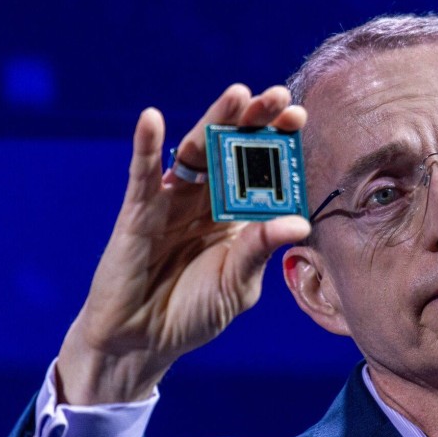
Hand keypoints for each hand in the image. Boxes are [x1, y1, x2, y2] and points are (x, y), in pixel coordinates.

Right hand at [56, 85, 310, 404]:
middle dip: (254, 120)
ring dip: (213, 121)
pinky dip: (146, 146)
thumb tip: (298, 223)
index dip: (277, 140)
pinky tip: (152, 119)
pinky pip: (142, 175)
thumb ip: (260, 250)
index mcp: (237, 214)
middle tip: (277, 95)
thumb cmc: (195, 311)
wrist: (144, 341)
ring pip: (194, 152)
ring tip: (237, 95)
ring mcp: (172, 201)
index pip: (261, 168)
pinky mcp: (138, 213)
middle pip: (231, 149)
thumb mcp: (237, 284)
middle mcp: (207, 199)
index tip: (299, 115)